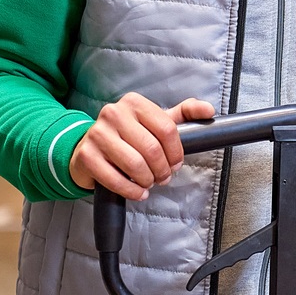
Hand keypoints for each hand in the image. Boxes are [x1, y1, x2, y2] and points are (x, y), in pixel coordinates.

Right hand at [69, 94, 214, 200]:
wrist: (88, 149)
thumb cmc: (128, 136)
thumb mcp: (155, 122)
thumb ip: (184, 115)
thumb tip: (208, 111)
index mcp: (134, 102)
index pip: (167, 128)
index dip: (176, 152)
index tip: (176, 163)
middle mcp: (114, 113)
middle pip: (152, 149)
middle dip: (163, 170)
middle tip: (163, 178)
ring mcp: (97, 134)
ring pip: (135, 164)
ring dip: (148, 181)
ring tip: (149, 182)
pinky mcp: (87, 155)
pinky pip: (116, 180)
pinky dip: (132, 191)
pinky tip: (137, 192)